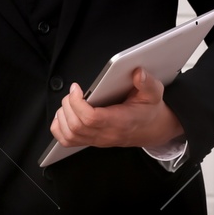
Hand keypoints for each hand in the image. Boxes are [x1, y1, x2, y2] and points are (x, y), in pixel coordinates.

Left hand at [50, 66, 183, 150]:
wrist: (153, 128)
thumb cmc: (150, 111)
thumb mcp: (154, 93)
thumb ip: (147, 83)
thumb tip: (138, 73)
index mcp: (120, 122)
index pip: (91, 119)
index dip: (78, 103)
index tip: (76, 88)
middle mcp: (107, 134)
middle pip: (76, 126)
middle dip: (68, 106)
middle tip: (73, 92)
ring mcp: (98, 140)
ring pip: (70, 135)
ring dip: (62, 116)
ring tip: (69, 102)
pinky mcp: (92, 141)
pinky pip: (68, 141)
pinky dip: (59, 128)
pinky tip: (64, 115)